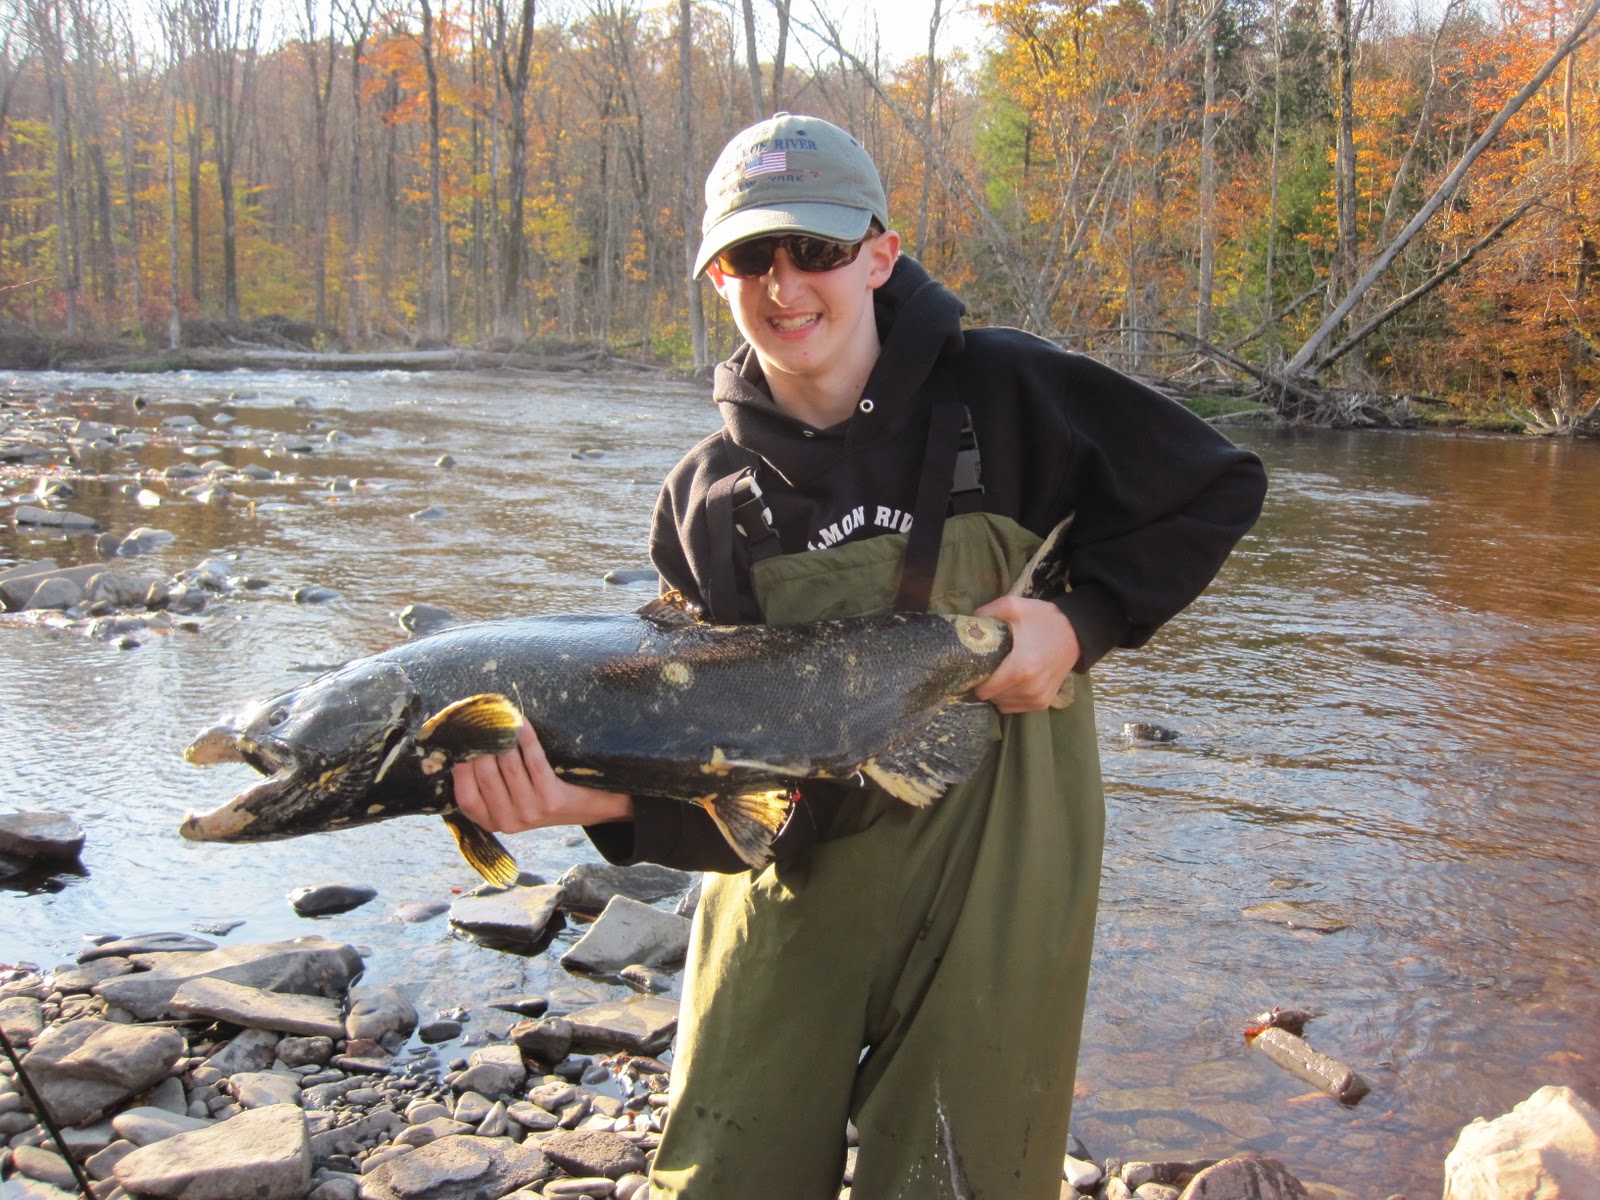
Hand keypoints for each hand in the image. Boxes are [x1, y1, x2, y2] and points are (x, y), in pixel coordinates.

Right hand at [452, 721, 632, 832]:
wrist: (585, 807)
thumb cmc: (541, 795)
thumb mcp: (509, 801)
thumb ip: (487, 785)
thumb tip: (460, 748)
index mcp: (492, 823)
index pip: (465, 797)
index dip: (460, 768)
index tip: (461, 743)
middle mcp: (509, 821)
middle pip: (485, 775)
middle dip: (482, 744)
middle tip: (482, 722)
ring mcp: (530, 811)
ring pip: (508, 764)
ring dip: (504, 737)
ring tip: (502, 720)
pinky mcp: (551, 798)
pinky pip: (533, 759)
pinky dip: (526, 737)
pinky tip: (522, 722)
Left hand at [970, 596, 1080, 713]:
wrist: (1076, 632)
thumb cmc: (1043, 620)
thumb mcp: (1015, 606)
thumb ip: (988, 611)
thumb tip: (970, 624)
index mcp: (1021, 668)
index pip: (985, 690)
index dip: (975, 680)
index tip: (975, 668)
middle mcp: (1030, 688)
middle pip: (993, 698)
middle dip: (987, 685)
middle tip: (989, 667)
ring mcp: (1038, 698)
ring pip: (1003, 705)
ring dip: (998, 693)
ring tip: (1001, 673)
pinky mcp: (1044, 703)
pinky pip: (1015, 708)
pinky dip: (1010, 698)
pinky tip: (1013, 682)